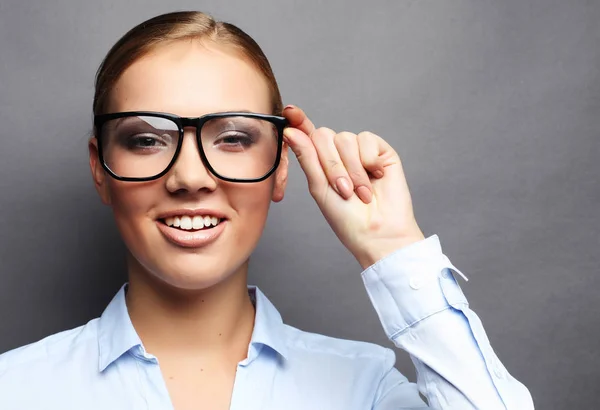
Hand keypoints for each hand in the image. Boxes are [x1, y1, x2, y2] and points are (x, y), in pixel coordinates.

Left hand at [282, 105, 424, 268]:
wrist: (378, 232)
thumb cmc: (347, 218)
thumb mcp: (319, 188)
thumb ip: (307, 158)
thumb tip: (290, 130)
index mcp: (320, 162)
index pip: (307, 135)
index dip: (299, 121)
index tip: (290, 111)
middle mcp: (339, 153)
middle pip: (323, 136)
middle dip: (331, 165)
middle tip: (343, 190)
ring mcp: (360, 151)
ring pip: (345, 139)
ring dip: (352, 170)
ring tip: (360, 192)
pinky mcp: (381, 151)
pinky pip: (367, 139)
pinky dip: (369, 161)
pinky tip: (376, 177)